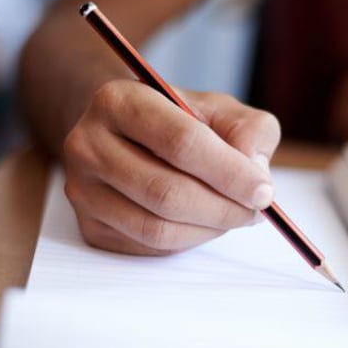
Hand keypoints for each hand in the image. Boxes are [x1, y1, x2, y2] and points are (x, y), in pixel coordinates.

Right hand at [63, 80, 279, 254]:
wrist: (127, 135)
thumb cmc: (179, 121)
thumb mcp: (220, 109)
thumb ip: (249, 130)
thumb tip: (255, 173)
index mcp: (119, 100)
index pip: (181, 142)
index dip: (229, 172)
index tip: (264, 192)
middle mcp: (88, 143)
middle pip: (166, 192)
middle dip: (223, 208)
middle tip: (256, 211)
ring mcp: (82, 188)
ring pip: (157, 227)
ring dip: (208, 229)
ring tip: (234, 215)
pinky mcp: (89, 225)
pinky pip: (148, 246)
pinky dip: (188, 240)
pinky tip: (203, 222)